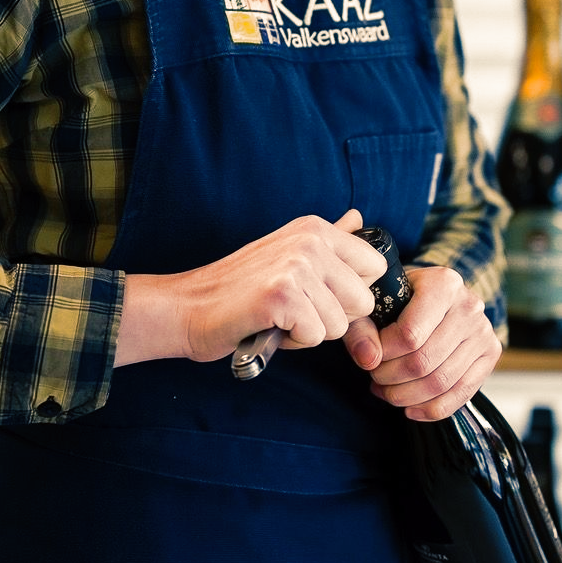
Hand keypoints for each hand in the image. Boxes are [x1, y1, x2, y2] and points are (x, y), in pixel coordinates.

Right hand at [118, 209, 386, 367]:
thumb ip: (327, 243)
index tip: (317, 296)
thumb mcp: (286, 255)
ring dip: (309, 332)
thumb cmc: (238, 290)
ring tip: (278, 317)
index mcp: (315, 229)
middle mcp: (310, 241)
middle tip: (294, 310)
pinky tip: (269, 326)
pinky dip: (292, 342)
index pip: (375, 267)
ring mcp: (296, 266)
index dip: (350, 294)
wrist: (186, 308)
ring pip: (340, 324)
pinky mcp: (281, 296)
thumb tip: (358, 220)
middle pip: (363, 301)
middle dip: (333, 318)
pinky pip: (315, 336)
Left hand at [344, 265, 501, 422]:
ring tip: (387, 392)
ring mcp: (483, 332)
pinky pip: (462, 394)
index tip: (370, 356)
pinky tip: (410, 409)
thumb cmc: (404, 297)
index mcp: (443, 284)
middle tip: (375, 378)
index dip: (383, 354)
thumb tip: (367, 359)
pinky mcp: (491, 353)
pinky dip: (432, 409)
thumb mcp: (378, 301)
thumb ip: (363, 328)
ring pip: (441, 382)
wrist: (438, 294)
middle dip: (391, 378)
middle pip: (424, 362)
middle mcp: (469, 306)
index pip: (409, 335)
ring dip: (407, 396)